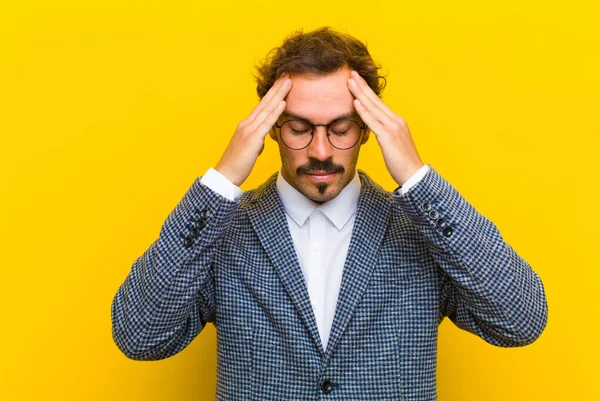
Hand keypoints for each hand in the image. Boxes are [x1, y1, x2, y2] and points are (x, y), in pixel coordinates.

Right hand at [215, 74, 291, 186]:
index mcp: (246, 125)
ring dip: (278, 94)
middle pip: (265, 102)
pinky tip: (283, 102)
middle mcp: (247, 123)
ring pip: (267, 108)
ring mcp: (249, 129)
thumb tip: (262, 139)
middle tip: (287, 74)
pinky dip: (275, 111)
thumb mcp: (250, 149)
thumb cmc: (237, 164)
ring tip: (288, 81)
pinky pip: (266, 122)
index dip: (273, 93)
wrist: (225, 174)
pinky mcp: (252, 138)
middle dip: (277, 88)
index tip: (282, 83)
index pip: (262, 106)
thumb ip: (256, 141)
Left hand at [347, 70, 423, 185]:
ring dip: (360, 93)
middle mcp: (396, 121)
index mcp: (397, 122)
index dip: (368, 92)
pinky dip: (364, 110)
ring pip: (373, 107)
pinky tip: (356, 102)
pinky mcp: (388, 137)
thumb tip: (375, 130)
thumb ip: (385, 134)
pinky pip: (373, 121)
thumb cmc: (403, 163)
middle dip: (362, 86)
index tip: (358, 81)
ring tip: (350, 81)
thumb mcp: (393, 144)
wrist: (414, 175)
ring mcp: (393, 128)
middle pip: (375, 100)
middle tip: (352, 73)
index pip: (379, 104)